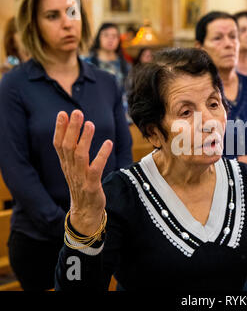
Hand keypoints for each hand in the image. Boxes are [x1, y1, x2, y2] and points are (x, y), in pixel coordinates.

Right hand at [53, 110, 112, 234]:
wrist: (86, 212)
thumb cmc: (82, 186)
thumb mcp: (75, 168)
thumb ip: (74, 151)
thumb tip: (75, 130)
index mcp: (66, 165)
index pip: (58, 144)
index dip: (59, 129)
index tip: (62, 113)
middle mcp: (71, 169)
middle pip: (68, 146)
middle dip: (71, 129)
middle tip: (76, 112)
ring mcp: (81, 178)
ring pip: (80, 156)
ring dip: (85, 139)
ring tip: (90, 124)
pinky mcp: (91, 186)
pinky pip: (96, 169)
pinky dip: (102, 155)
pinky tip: (108, 143)